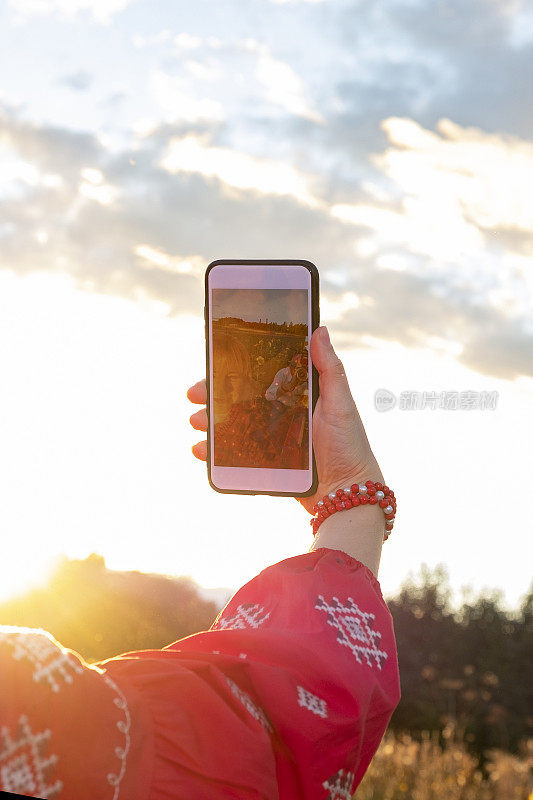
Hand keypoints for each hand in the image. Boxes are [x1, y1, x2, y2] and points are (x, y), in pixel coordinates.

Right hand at [186, 325, 382, 514]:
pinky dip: (215, 452)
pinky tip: (201, 450)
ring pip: (233, 425)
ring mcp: (271, 439)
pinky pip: (234, 455)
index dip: (237, 370)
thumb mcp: (341, 403)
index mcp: (297, 395)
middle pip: (240, 400)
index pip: (261, 376)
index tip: (213, 363)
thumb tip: (321, 329)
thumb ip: (330, 369)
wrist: (347, 494)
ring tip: (195, 421)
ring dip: (210, 421)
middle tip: (193, 394)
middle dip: (213, 396)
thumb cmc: (349, 446)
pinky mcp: (265, 464)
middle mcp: (281, 414)